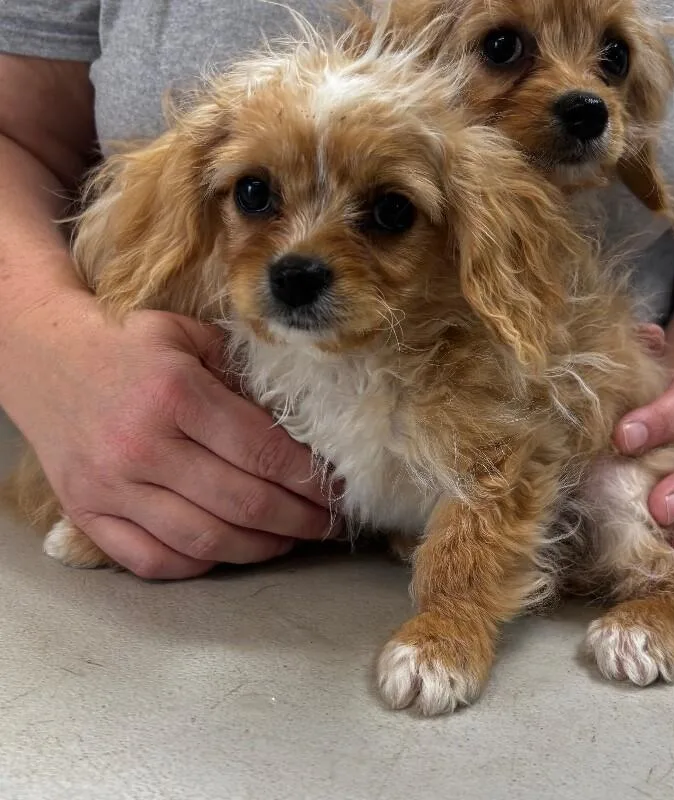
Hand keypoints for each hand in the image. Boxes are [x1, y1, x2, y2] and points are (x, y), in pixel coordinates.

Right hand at [1, 294, 335, 578]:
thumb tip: (300, 422)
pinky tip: (232, 551)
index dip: (310, 480)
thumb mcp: (188, 337)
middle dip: (300, 521)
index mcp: (176, 394)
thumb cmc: (127, 348)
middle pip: (243, 503)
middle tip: (328, 525)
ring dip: (262, 549)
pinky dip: (201, 566)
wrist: (43, 361)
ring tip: (291, 541)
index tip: (339, 492)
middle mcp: (143, 445)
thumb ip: (241, 372)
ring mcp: (112, 487)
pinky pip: (153, 561)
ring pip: (205, 541)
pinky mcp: (88, 515)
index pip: (262, 452)